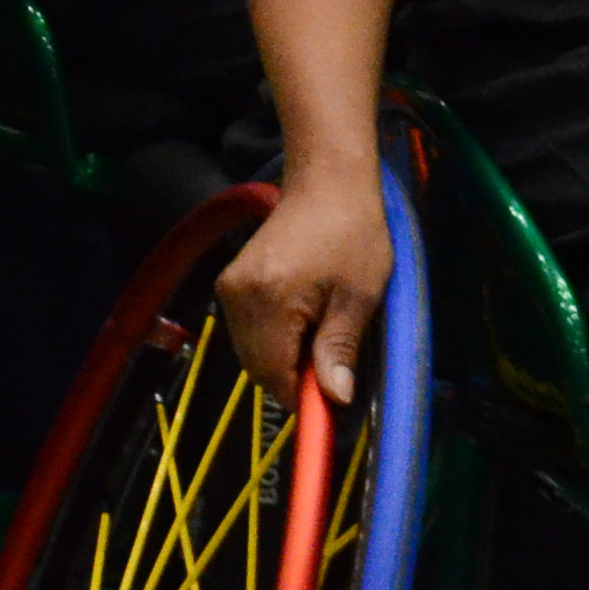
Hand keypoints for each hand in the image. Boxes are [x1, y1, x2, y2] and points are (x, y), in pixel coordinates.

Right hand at [214, 169, 392, 405]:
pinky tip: (302, 324)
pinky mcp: (231, 282)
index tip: (334, 403)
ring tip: (320, 337)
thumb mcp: (358, 296)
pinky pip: (247, 331)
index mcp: (269, 299)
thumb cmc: (352, 237)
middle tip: (333, 365)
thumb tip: (336, 398)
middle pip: (256, 367)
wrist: (326, 186)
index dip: (301, 398)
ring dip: (283, 360)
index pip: (272, 373)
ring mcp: (230, 287)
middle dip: (292, 379)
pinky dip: (272, 341)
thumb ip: (339, 348)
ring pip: (250, 352)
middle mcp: (238, 295)